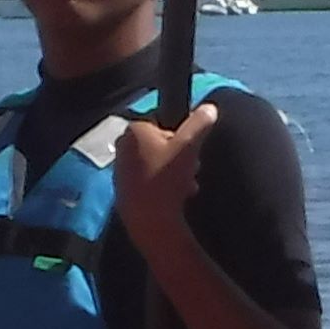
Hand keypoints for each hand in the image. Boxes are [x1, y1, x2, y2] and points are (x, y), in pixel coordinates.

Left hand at [109, 98, 215, 264]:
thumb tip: (209, 107)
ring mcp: (120, 167)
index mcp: (134, 129)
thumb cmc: (166, 179)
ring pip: (156, 161)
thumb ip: (200, 123)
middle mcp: (122, 145)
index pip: (163, 120)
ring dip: (174, 171)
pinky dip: (162, 183)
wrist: (148, 221)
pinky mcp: (122, 187)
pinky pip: (148, 178)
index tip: (190, 149)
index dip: (181, 134)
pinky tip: (174, 196)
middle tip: (190, 168)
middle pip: (161, 142)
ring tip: (185, 186)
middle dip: (179, 154)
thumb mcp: (188, 147)